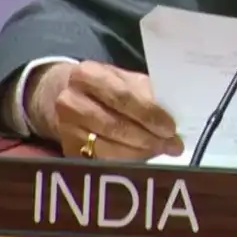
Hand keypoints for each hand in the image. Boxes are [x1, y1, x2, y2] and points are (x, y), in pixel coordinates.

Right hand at [27, 61, 183, 161]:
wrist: (72, 95)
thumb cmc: (108, 86)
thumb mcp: (125, 80)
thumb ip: (146, 95)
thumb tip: (170, 121)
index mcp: (87, 74)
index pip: (123, 97)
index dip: (149, 114)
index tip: (170, 128)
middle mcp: (70, 101)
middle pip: (114, 125)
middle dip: (148, 137)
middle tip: (172, 145)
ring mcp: (65, 127)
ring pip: (107, 147)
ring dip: (139, 152)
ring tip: (161, 150)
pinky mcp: (68, 149)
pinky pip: (101, 160)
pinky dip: (126, 161)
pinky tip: (142, 158)